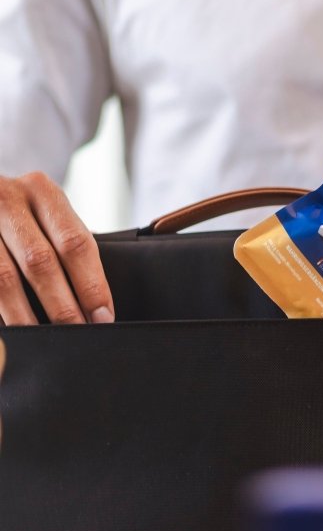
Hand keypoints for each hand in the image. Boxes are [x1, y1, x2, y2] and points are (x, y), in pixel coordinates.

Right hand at [0, 173, 113, 325]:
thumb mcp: (41, 211)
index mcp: (41, 190)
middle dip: (63, 306)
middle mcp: (8, 200)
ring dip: (27, 316)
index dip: (91, 284)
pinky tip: (13, 332)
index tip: (103, 317)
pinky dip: (1, 312)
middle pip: (41, 262)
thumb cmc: (17, 212)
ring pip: (4, 279)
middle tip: (79, 335)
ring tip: (46, 340)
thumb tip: (95, 302)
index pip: (75, 242)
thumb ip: (62, 241)